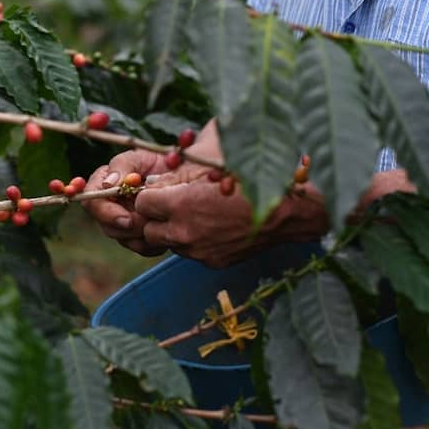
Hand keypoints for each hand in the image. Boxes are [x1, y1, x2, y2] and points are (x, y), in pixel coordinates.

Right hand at [82, 148, 169, 256]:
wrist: (187, 176)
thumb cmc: (160, 160)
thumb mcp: (141, 156)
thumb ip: (122, 166)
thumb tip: (108, 184)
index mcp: (104, 184)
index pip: (90, 201)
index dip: (105, 212)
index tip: (126, 218)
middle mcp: (111, 205)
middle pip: (106, 225)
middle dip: (127, 227)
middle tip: (148, 222)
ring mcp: (125, 221)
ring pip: (123, 238)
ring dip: (141, 235)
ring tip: (160, 221)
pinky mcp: (140, 234)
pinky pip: (141, 247)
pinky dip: (153, 244)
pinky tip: (166, 232)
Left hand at [134, 121, 327, 266]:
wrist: (286, 212)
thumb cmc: (250, 179)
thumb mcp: (211, 166)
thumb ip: (177, 175)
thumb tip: (153, 180)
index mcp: (183, 204)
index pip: (141, 204)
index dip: (149, 195)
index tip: (161, 190)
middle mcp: (185, 232)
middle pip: (148, 230)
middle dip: (155, 217)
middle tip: (171, 205)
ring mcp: (198, 251)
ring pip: (168, 244)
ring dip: (173, 230)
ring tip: (193, 215)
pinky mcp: (212, 262)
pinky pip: (190, 253)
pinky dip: (193, 241)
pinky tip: (210, 226)